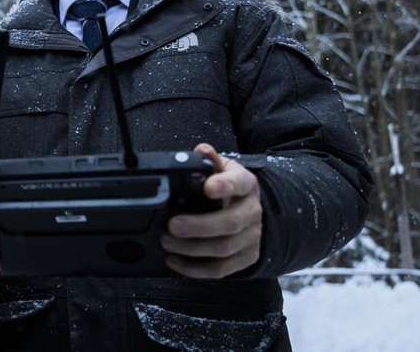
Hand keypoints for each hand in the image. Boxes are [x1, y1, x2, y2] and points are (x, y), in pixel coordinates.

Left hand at [162, 142, 262, 278]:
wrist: (249, 208)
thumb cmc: (227, 185)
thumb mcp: (221, 168)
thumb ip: (210, 160)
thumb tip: (201, 150)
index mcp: (245, 185)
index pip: (238, 183)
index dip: (224, 186)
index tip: (208, 188)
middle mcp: (252, 212)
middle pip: (231, 223)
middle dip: (199, 226)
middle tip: (172, 225)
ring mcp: (251, 237)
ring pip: (225, 248)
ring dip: (193, 248)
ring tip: (167, 242)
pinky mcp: (246, 257)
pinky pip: (222, 269)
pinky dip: (196, 269)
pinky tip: (175, 262)